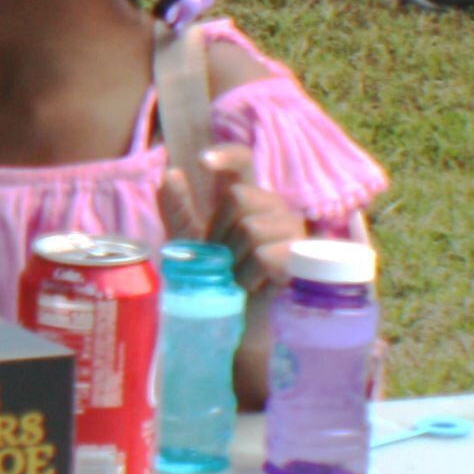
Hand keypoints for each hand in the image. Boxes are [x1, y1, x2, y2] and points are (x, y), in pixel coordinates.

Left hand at [156, 145, 302, 292]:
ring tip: (238, 277)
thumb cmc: (215, 278)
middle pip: (239, 197)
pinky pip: (266, 256)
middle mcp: (273, 207)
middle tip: (223, 261)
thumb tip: (169, 174)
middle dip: (220, 233)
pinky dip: (250, 275)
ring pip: (251, 228)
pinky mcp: (303, 259)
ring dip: (234, 260)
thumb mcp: (189, 243)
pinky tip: (253, 286)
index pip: (243, 161)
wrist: (234, 318)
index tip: (201, 163)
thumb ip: (178, 210)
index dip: (227, 155)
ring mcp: (293, 231)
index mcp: (246, 198)